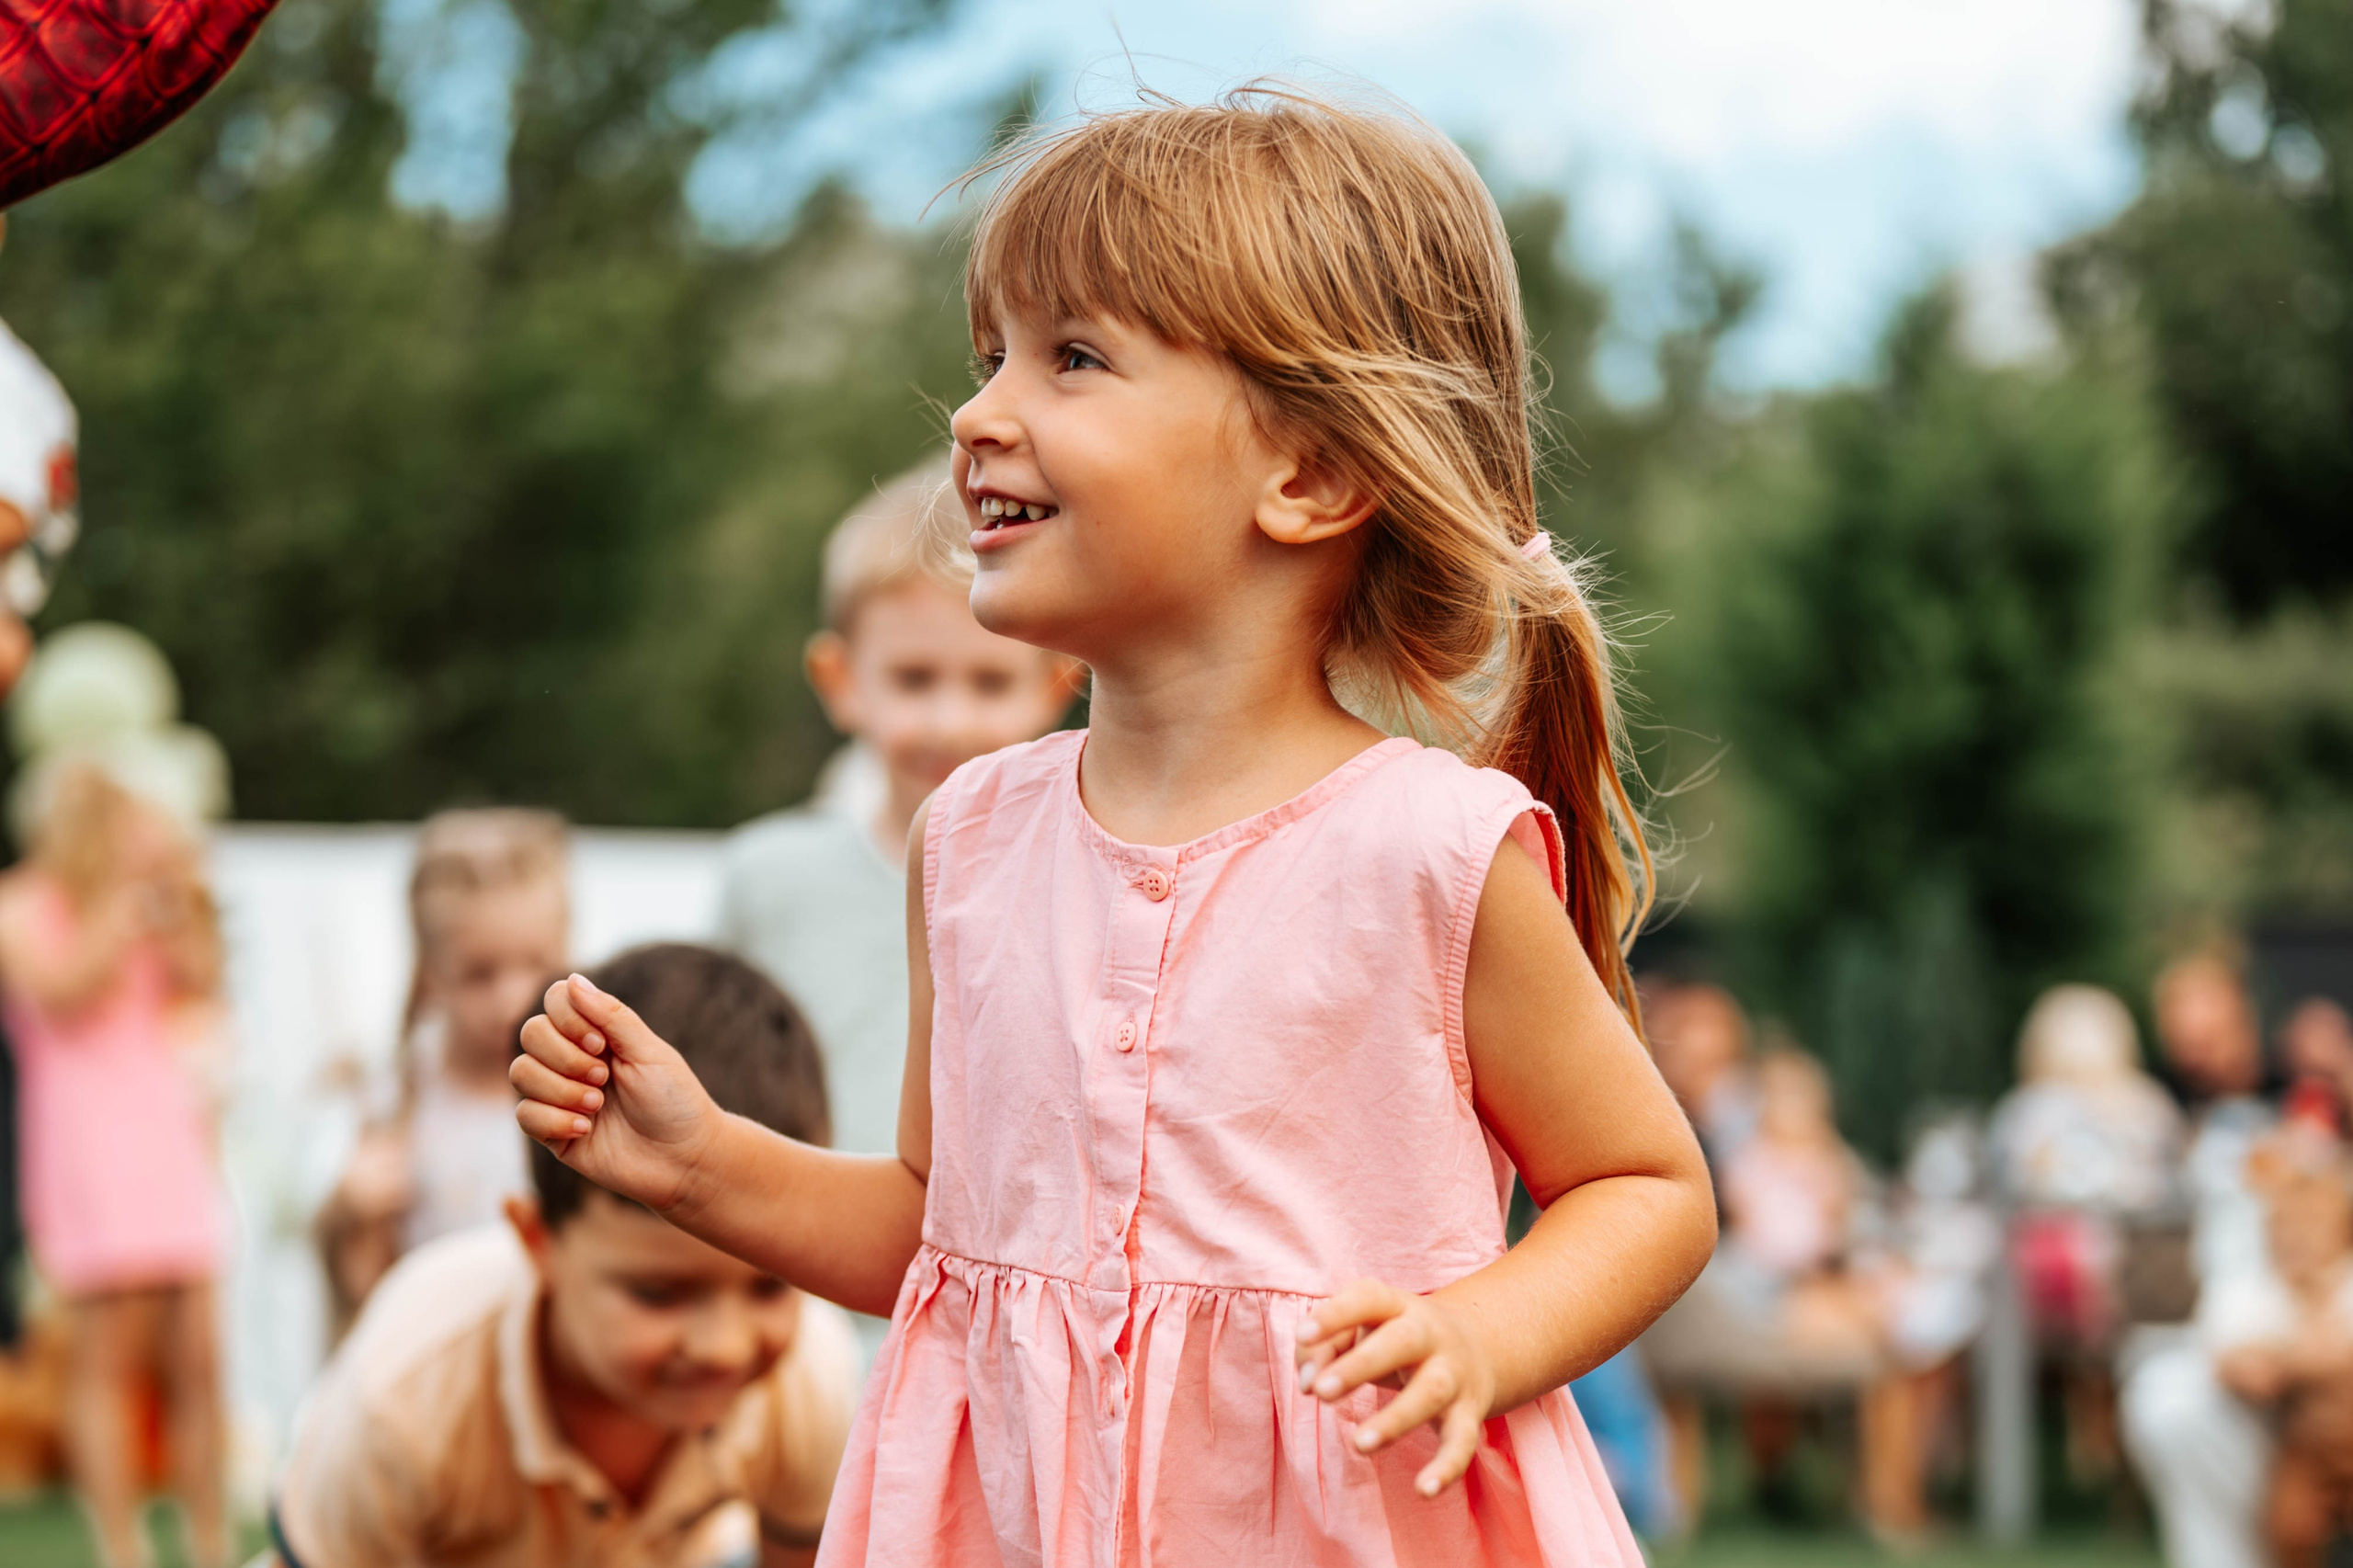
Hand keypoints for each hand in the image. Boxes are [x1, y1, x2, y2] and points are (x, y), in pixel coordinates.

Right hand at [511, 973, 722, 1214]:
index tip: (601, 1044)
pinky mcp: (552, 1132)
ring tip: (598, 1105)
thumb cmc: (674, 1101)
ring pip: (520, 1072)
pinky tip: (586, 1130)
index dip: (567, 1018)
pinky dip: (554, 1120)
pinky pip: (524, 1114)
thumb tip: (572, 979)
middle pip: (531, 1034)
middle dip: (565, 1056)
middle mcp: (572, 1060)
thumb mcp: (649, 1052)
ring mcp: (559, 1095)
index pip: (555, 1001)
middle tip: (603, 1077)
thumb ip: (611, 1015)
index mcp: (598, 1034)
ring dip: (560, 1088)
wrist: (683, 1160)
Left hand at [1295, 1278, 1495, 1496]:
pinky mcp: (1468, 1414)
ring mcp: (1453, 1374)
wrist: (1475, 1346)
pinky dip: (1447, 1468)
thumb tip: (1309, 1385)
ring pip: (1431, 1392)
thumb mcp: (1359, 1330)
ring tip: (1359, 1444)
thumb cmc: (1391, 1338)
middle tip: (1321, 1392)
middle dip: (1361, 1366)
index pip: (1368, 1299)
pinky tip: (1423, 1491)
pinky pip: (1462, 1441)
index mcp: (1397, 1307)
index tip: (1301, 1335)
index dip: (1335, 1314)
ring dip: (1396, 1419)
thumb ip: (1322, 1348)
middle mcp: (1430, 1334)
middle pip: (1400, 1343)